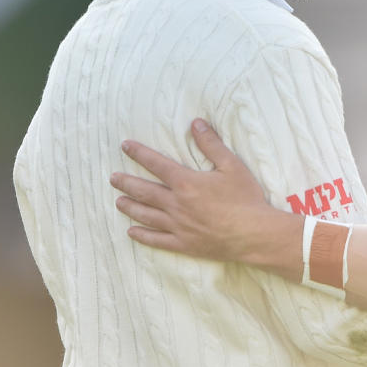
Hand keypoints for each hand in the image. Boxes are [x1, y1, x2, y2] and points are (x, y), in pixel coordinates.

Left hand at [110, 119, 293, 266]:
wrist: (253, 234)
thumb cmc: (245, 198)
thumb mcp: (232, 165)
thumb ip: (211, 144)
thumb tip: (196, 123)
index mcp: (186, 182)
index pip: (157, 164)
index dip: (139, 153)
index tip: (125, 146)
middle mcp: (176, 204)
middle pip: (145, 190)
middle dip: (127, 182)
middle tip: (113, 178)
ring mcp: (177, 226)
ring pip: (146, 215)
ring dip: (130, 207)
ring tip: (118, 202)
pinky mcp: (183, 244)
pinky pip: (157, 239)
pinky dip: (142, 235)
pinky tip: (132, 232)